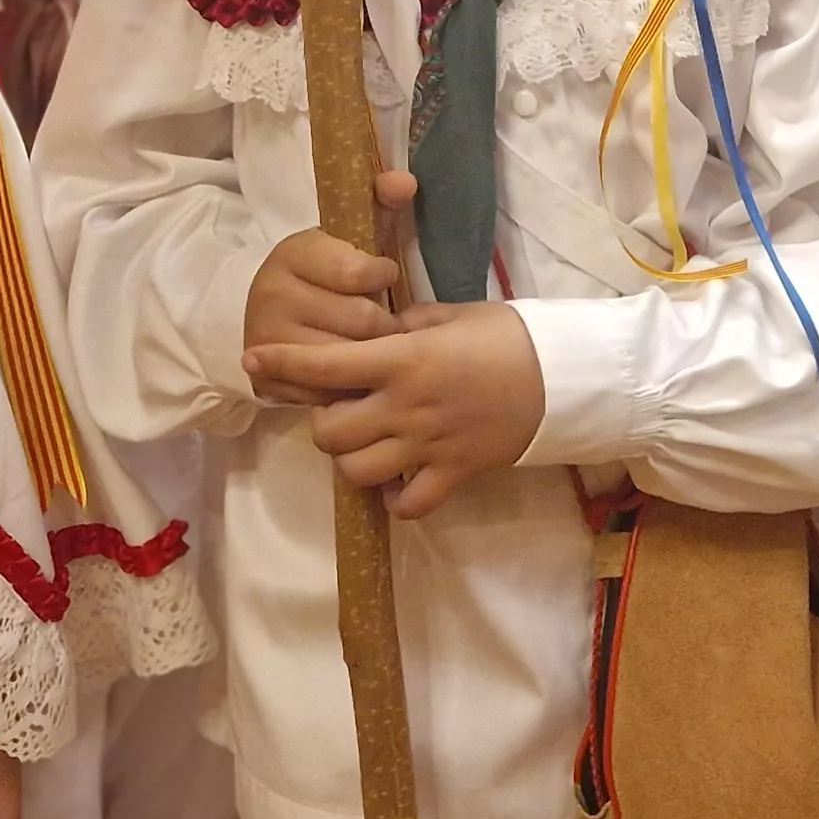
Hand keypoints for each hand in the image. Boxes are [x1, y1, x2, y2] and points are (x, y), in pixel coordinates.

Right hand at [241, 176, 410, 406]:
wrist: (267, 311)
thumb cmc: (323, 270)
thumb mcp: (348, 232)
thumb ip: (380, 203)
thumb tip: (406, 182)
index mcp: (294, 253)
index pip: (360, 272)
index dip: (382, 276)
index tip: (382, 275)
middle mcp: (272, 295)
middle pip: (362, 321)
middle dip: (384, 322)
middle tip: (383, 318)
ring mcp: (268, 340)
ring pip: (350, 358)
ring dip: (370, 355)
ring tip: (372, 344)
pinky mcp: (269, 379)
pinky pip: (331, 391)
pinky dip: (349, 384)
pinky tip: (354, 370)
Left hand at [251, 300, 544, 517]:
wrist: (565, 379)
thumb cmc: (509, 336)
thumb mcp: (454, 314)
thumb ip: (409, 325)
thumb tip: (383, 331)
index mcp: (402, 362)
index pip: (325, 366)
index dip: (283, 364)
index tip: (254, 359)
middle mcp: (405, 408)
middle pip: (328, 434)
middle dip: (325, 422)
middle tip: (345, 409)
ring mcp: (427, 447)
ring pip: (357, 472)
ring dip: (353, 459)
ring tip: (369, 443)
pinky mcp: (452, 474)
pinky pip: (407, 504)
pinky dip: (396, 498)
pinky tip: (401, 478)